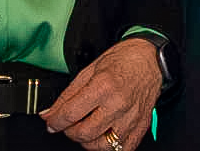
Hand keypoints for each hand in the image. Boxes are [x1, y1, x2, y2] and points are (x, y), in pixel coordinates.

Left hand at [41, 38, 160, 149]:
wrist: (149, 59)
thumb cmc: (122, 60)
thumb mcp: (89, 70)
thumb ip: (68, 95)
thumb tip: (50, 113)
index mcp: (103, 86)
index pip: (71, 113)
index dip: (55, 121)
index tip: (51, 123)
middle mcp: (118, 104)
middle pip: (84, 133)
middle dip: (69, 131)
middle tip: (68, 124)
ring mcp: (131, 118)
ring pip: (101, 146)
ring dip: (87, 141)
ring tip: (86, 128)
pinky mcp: (141, 126)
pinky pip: (122, 149)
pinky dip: (109, 146)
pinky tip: (104, 134)